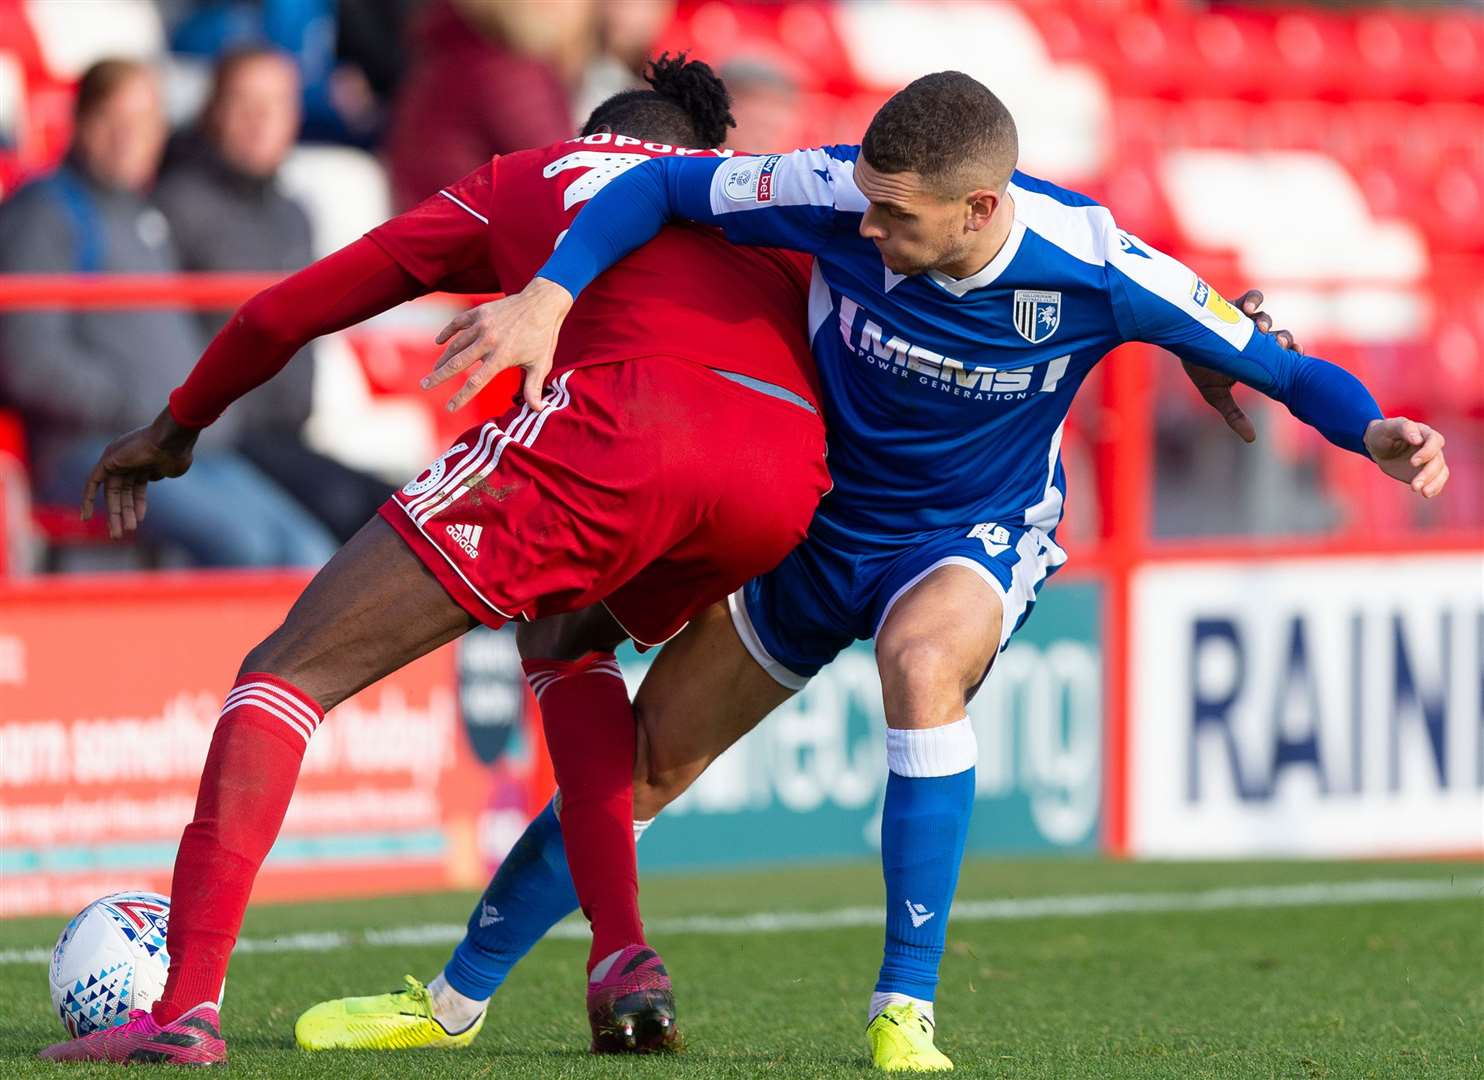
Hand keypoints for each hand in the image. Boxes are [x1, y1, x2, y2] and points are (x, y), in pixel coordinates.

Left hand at [80, 408, 199, 538]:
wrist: (172, 440)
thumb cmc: (177, 454)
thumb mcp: (172, 469)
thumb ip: (162, 474)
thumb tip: (155, 476)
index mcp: (145, 462)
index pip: (137, 487)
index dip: (138, 505)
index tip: (138, 519)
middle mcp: (129, 460)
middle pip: (123, 492)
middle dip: (124, 513)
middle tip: (123, 533)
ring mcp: (117, 460)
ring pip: (113, 492)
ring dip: (115, 514)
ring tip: (118, 534)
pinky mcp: (108, 461)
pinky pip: (93, 482)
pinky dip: (88, 499)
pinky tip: (86, 517)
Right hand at [424, 278, 574, 411]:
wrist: (542, 302)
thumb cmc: (543, 336)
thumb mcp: (541, 364)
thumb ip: (534, 388)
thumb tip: (538, 410)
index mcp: (501, 356)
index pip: (476, 382)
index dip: (462, 397)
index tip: (450, 407)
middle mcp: (488, 341)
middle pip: (457, 363)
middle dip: (439, 376)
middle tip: (424, 386)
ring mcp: (482, 325)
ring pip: (455, 344)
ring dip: (442, 358)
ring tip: (433, 370)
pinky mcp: (479, 312)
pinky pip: (457, 323)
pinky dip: (447, 332)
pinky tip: (439, 342)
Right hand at [1180, 289, 1301, 443]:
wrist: (1176, 343)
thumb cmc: (1198, 366)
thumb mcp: (1215, 394)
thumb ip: (1233, 415)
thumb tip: (1251, 439)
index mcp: (1255, 354)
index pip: (1283, 354)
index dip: (1292, 354)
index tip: (1296, 358)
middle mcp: (1253, 335)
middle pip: (1278, 335)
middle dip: (1283, 340)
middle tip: (1280, 347)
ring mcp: (1244, 319)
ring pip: (1266, 319)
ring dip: (1268, 324)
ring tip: (1260, 331)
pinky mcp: (1232, 303)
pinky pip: (1252, 298)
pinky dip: (1255, 302)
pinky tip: (1248, 311)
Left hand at [1364, 417, 1448, 497]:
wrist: (1378, 447)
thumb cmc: (1382, 433)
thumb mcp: (1388, 427)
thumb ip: (1404, 428)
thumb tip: (1418, 439)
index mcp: (1425, 433)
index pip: (1435, 441)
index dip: (1427, 452)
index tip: (1413, 463)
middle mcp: (1432, 447)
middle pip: (1437, 460)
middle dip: (1428, 473)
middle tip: (1414, 486)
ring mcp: (1431, 461)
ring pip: (1441, 472)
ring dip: (1434, 483)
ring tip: (1423, 493)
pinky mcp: (1427, 473)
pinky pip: (1437, 481)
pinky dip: (1435, 488)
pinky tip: (1427, 494)